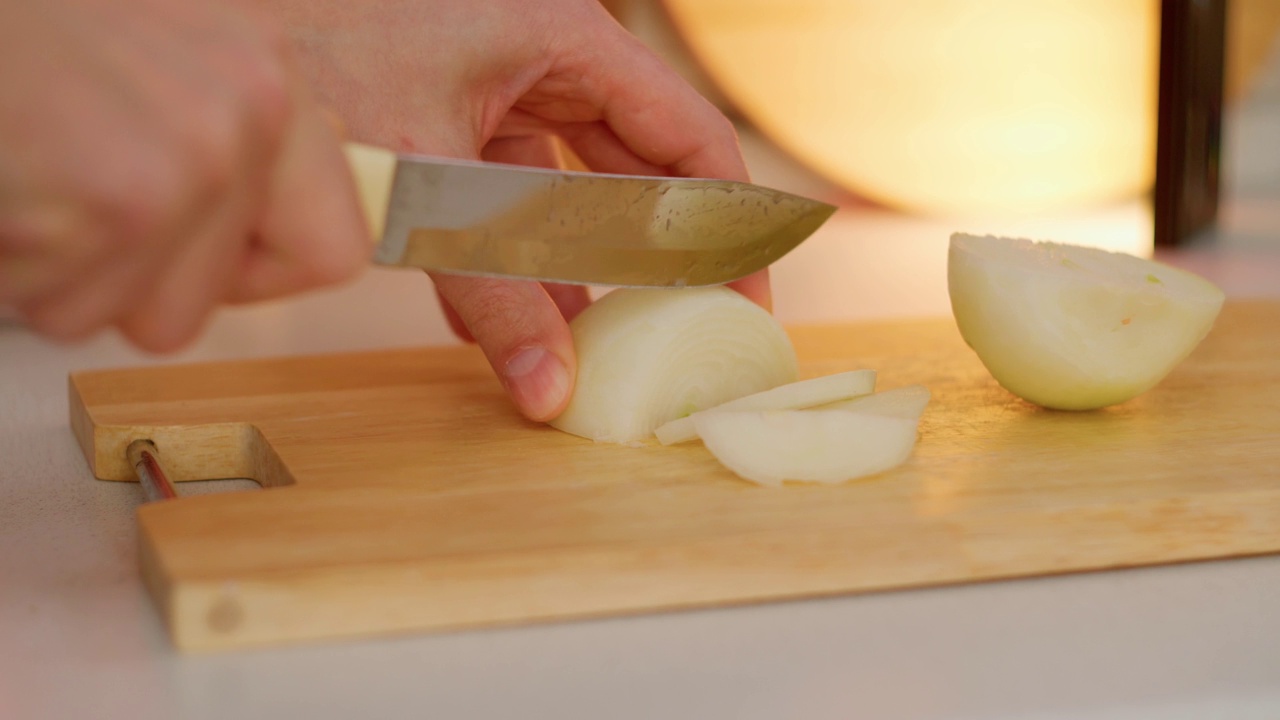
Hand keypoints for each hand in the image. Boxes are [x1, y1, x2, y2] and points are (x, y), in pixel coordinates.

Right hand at [0, 0, 368, 351]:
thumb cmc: (32, 19)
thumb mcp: (160, 44)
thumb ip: (230, 127)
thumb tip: (281, 211)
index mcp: (265, 76)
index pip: (336, 248)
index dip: (259, 276)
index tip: (211, 259)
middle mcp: (242, 117)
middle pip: (205, 305)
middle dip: (123, 279)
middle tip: (70, 193)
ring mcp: (178, 162)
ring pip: (125, 316)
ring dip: (57, 271)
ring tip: (30, 171)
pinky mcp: (107, 200)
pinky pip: (57, 305)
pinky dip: (13, 267)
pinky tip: (10, 176)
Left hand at [273, 0, 766, 420]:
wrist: (212, 47)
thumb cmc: (314, 64)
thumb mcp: (424, 184)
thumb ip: (495, 292)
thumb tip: (550, 390)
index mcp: (561, 36)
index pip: (687, 135)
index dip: (727, 221)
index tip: (744, 297)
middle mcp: (538, 58)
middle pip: (634, 167)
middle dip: (655, 254)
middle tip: (687, 330)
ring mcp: (489, 93)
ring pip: (565, 192)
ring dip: (577, 272)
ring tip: (604, 348)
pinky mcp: (444, 127)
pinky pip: (501, 203)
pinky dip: (508, 264)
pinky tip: (515, 330)